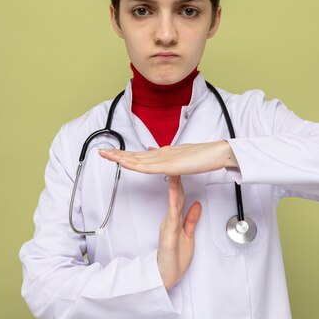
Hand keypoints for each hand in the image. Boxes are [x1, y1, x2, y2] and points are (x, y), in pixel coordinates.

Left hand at [98, 141, 238, 175]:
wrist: (217, 153)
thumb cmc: (204, 156)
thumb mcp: (183, 158)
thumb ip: (170, 157)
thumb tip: (158, 153)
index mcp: (164, 153)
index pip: (140, 154)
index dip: (125, 154)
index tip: (112, 153)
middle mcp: (161, 153)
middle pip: (135, 154)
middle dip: (117, 154)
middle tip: (101, 152)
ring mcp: (164, 158)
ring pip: (137, 158)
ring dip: (120, 157)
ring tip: (106, 155)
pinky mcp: (169, 164)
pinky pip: (148, 166)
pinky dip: (134, 164)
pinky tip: (124, 163)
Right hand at [158, 176, 201, 288]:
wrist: (165, 277)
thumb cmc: (174, 260)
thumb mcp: (188, 236)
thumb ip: (191, 220)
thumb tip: (197, 204)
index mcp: (174, 220)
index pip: (180, 198)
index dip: (181, 183)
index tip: (183, 169)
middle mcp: (170, 221)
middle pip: (176, 197)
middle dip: (176, 180)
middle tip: (177, 163)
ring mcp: (168, 227)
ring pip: (173, 204)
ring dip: (174, 188)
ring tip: (175, 174)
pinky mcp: (168, 236)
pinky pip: (172, 217)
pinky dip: (174, 205)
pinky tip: (175, 196)